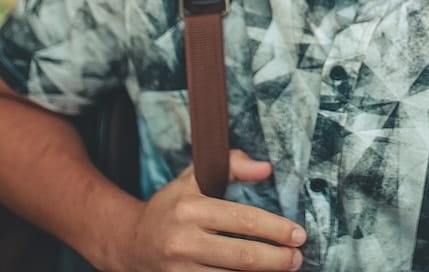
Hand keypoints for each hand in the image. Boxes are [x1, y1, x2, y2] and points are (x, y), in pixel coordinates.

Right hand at [123, 150, 306, 270]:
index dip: (276, 229)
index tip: (298, 234)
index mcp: (190, 208)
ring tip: (285, 268)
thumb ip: (232, 166)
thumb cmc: (170, 207)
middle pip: (243, 257)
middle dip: (277, 259)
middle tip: (297, 257)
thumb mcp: (193, 178)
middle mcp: (183, 241)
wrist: (130, 242)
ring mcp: (179, 270)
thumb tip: (265, 168)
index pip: (243, 220)